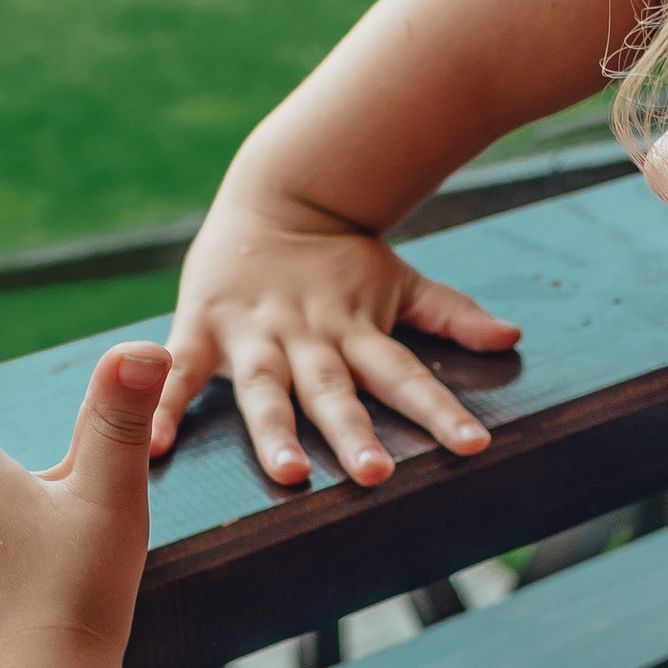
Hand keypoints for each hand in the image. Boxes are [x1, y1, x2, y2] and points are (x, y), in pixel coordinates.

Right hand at [151, 188, 520, 482]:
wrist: (277, 192)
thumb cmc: (343, 257)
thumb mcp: (400, 281)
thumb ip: (450, 314)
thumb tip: (512, 337)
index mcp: (357, 329)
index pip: (407, 375)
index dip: (440, 410)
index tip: (474, 445)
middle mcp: (308, 336)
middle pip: (335, 391)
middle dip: (353, 434)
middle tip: (376, 475)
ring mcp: (253, 332)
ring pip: (265, 388)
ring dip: (275, 431)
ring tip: (288, 475)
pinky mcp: (202, 325)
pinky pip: (181, 371)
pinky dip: (166, 404)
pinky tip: (155, 444)